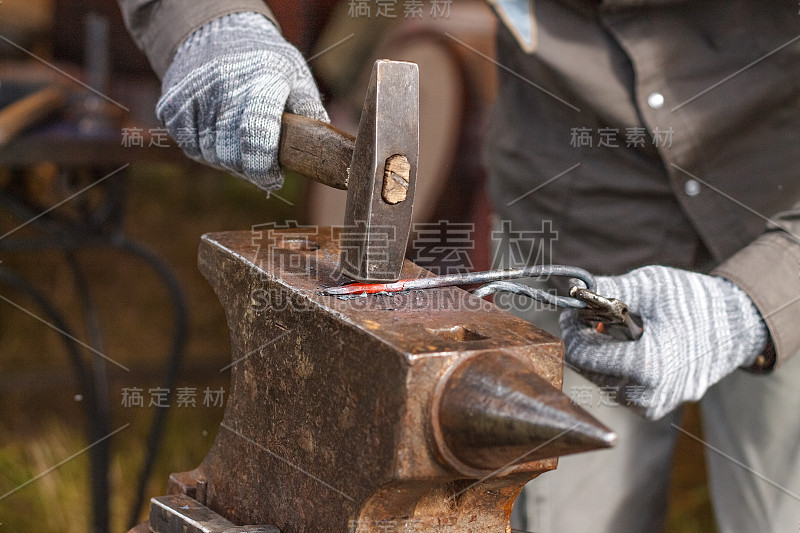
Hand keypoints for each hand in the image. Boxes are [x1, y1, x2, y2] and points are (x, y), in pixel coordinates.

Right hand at [156, 12, 327, 188]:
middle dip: (249, 168)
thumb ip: (309, 109)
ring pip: (210, 154)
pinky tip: (218, 132)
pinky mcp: (171, 106)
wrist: (215, 31)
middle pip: (232, 153)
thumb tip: (324, 146)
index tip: (274, 179)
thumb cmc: (264, 60)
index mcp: (261, 78)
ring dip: (227, 160)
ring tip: (240, 141)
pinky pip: (190, 147)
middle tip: (261, 163)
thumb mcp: (295, 74)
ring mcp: (192, 95)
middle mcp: (222, 85)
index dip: (265, 167)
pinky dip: (206, 149)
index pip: (257, 133)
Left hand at [560, 266, 767, 418]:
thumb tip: (571, 291)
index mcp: (645, 368)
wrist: (737, 327)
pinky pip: (618, 388)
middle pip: (586, 369)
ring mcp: (651, 406)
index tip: (573, 309)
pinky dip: (614, 366)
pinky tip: (627, 345)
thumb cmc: (695, 302)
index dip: (571, 329)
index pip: (581, 355)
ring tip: (612, 327)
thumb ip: (607, 291)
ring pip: (600, 380)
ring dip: (598, 353)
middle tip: (590, 314)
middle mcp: (647, 396)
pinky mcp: (654, 408)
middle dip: (583, 339)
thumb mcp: (649, 286)